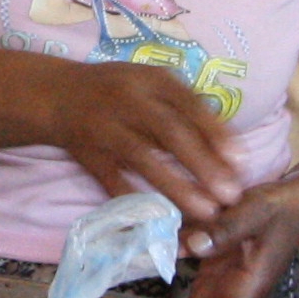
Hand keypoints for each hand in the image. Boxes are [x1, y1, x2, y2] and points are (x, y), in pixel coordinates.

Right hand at [47, 60, 244, 226]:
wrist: (57, 95)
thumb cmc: (119, 91)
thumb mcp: (152, 84)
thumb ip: (187, 109)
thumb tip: (230, 149)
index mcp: (151, 80)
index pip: (189, 105)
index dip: (216, 132)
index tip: (242, 160)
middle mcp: (127, 101)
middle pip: (169, 133)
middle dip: (202, 165)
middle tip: (230, 194)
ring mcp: (105, 128)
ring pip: (143, 159)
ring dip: (176, 187)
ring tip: (205, 210)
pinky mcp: (88, 154)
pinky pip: (112, 179)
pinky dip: (134, 198)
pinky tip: (158, 217)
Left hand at [183, 177, 298, 297]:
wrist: (298, 198)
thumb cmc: (283, 208)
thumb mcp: (256, 211)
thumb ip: (225, 229)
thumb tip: (193, 245)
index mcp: (250, 286)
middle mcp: (236, 290)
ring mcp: (225, 279)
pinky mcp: (216, 265)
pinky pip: (192, 281)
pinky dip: (174, 283)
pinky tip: (149, 279)